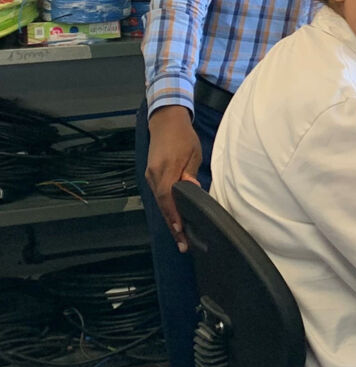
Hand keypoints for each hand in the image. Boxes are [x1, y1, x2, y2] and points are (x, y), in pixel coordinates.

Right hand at [145, 105, 201, 252]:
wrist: (165, 122)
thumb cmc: (183, 136)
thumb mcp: (193, 153)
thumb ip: (190, 173)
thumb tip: (192, 190)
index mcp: (164, 170)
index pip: (168, 198)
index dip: (174, 216)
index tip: (181, 231)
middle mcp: (153, 176)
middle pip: (163, 205)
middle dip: (173, 225)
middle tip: (183, 244)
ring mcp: (150, 177)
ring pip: (160, 203)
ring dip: (170, 220)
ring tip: (181, 238)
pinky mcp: (151, 176)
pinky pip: (159, 197)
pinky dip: (167, 209)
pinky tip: (175, 220)